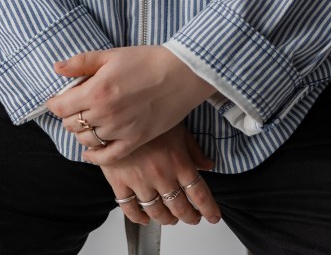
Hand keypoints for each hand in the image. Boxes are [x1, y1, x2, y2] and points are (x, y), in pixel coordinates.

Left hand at [46, 46, 216, 162]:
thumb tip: (57, 68)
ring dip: (82, 132)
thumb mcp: (111, 55)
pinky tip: (91, 151)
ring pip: (87, 141)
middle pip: (72, 125)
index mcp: (96, 91)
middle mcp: (105, 114)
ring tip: (87, 122)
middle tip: (75, 108)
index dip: (55, 104)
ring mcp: (120, 130)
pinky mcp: (135, 141)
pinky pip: (108, 157)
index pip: (61, 108)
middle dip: (69, 116)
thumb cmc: (146, 60)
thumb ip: (81, 63)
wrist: (180, 73)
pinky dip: (95, 156)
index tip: (57, 100)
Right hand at [101, 123, 220, 227]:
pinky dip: (139, 218)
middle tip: (193, 218)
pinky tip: (144, 218)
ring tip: (171, 219)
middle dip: (189, 217)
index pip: (199, 195)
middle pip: (179, 207)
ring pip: (157, 212)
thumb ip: (194, 150)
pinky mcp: (120, 183)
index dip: (209, 209)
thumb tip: (208, 166)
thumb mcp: (178, 128)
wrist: (117, 111)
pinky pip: (130, 209)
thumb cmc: (150, 114)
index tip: (213, 217)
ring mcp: (140, 182)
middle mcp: (161, 176)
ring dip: (166, 219)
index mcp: (179, 162)